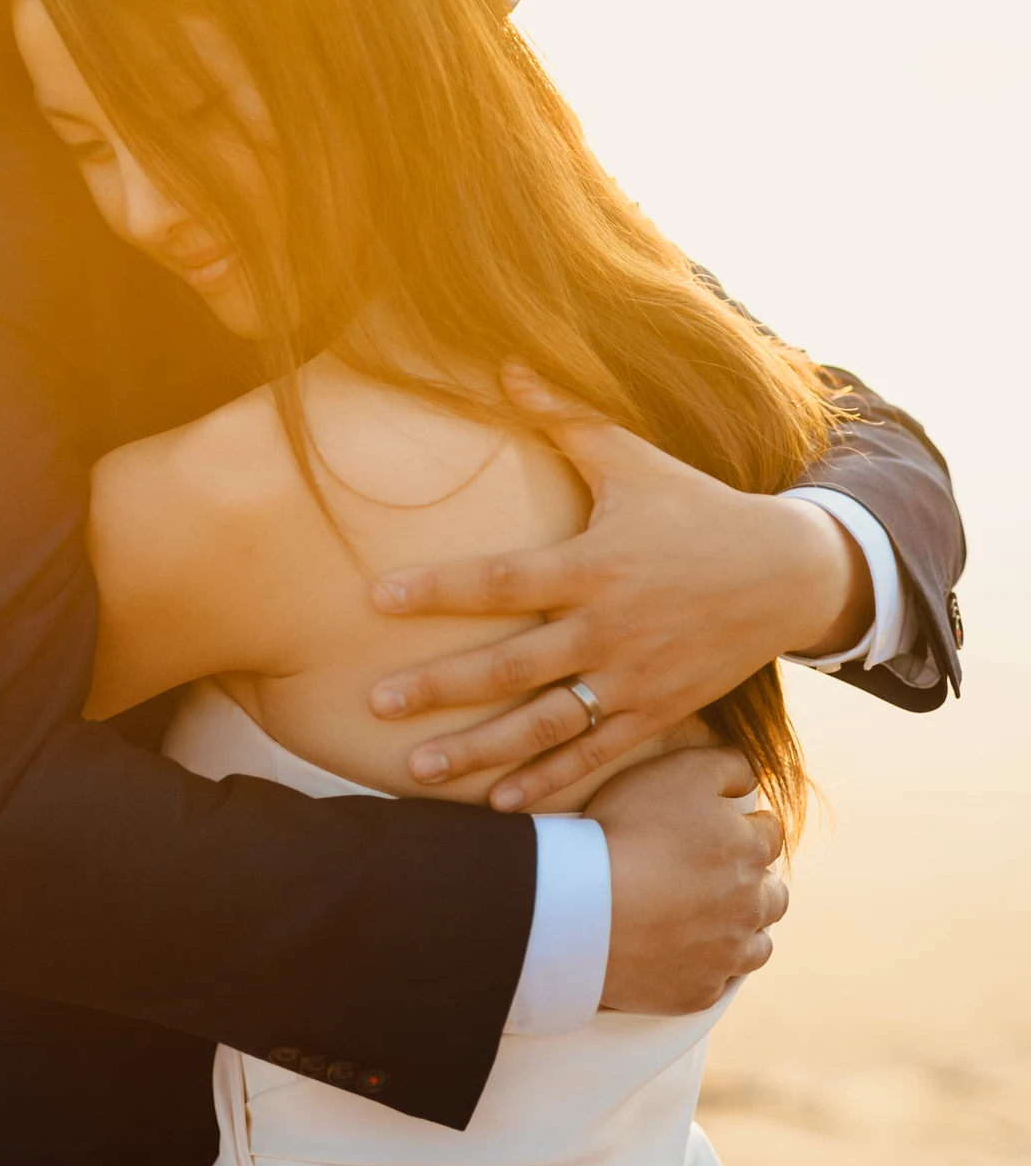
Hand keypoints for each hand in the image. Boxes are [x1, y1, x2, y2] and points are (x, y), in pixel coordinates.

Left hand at [367, 364, 869, 810]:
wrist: (790, 573)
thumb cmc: (697, 509)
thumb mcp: (633, 459)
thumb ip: (564, 418)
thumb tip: (504, 364)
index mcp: (595, 564)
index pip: (502, 580)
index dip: (438, 589)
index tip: (375, 597)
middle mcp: (610, 627)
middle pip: (513, 665)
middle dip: (441, 686)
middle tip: (375, 701)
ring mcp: (635, 677)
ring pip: (547, 724)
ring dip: (481, 751)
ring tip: (417, 770)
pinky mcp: (658, 712)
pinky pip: (595, 753)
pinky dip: (549, 780)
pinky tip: (497, 802)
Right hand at [589, 747, 788, 1013]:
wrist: (582, 907)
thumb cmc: (628, 832)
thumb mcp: (680, 771)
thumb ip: (728, 766)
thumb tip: (751, 777)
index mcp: (751, 850)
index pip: (768, 833)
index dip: (740, 826)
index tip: (712, 830)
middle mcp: (752, 906)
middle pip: (771, 894)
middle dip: (750, 884)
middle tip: (708, 878)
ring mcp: (727, 955)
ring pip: (754, 945)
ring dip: (738, 931)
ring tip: (701, 922)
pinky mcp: (698, 992)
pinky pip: (713, 982)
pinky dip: (701, 969)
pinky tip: (674, 955)